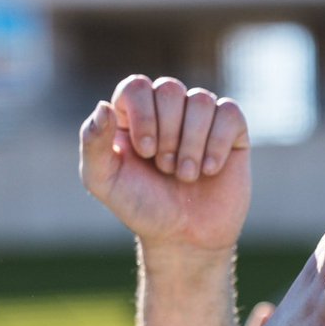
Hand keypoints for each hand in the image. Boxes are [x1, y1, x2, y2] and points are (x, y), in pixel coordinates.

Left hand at [80, 76, 250, 253]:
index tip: (145, 152)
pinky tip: (210, 170)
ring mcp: (201, 120)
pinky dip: (218, 143)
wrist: (184, 239)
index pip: (138, 86)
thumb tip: (104, 106)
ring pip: (202, 101)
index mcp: (134, 114)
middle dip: (168, 135)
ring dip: (192, 144)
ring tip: (187, 176)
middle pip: (170, 89)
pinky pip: (230, 114)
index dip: (144, 115)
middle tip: (166, 169)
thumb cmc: (143, 208)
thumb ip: (92, 144)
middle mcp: (168, 110)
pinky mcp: (232, 133)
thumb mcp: (105, 182)